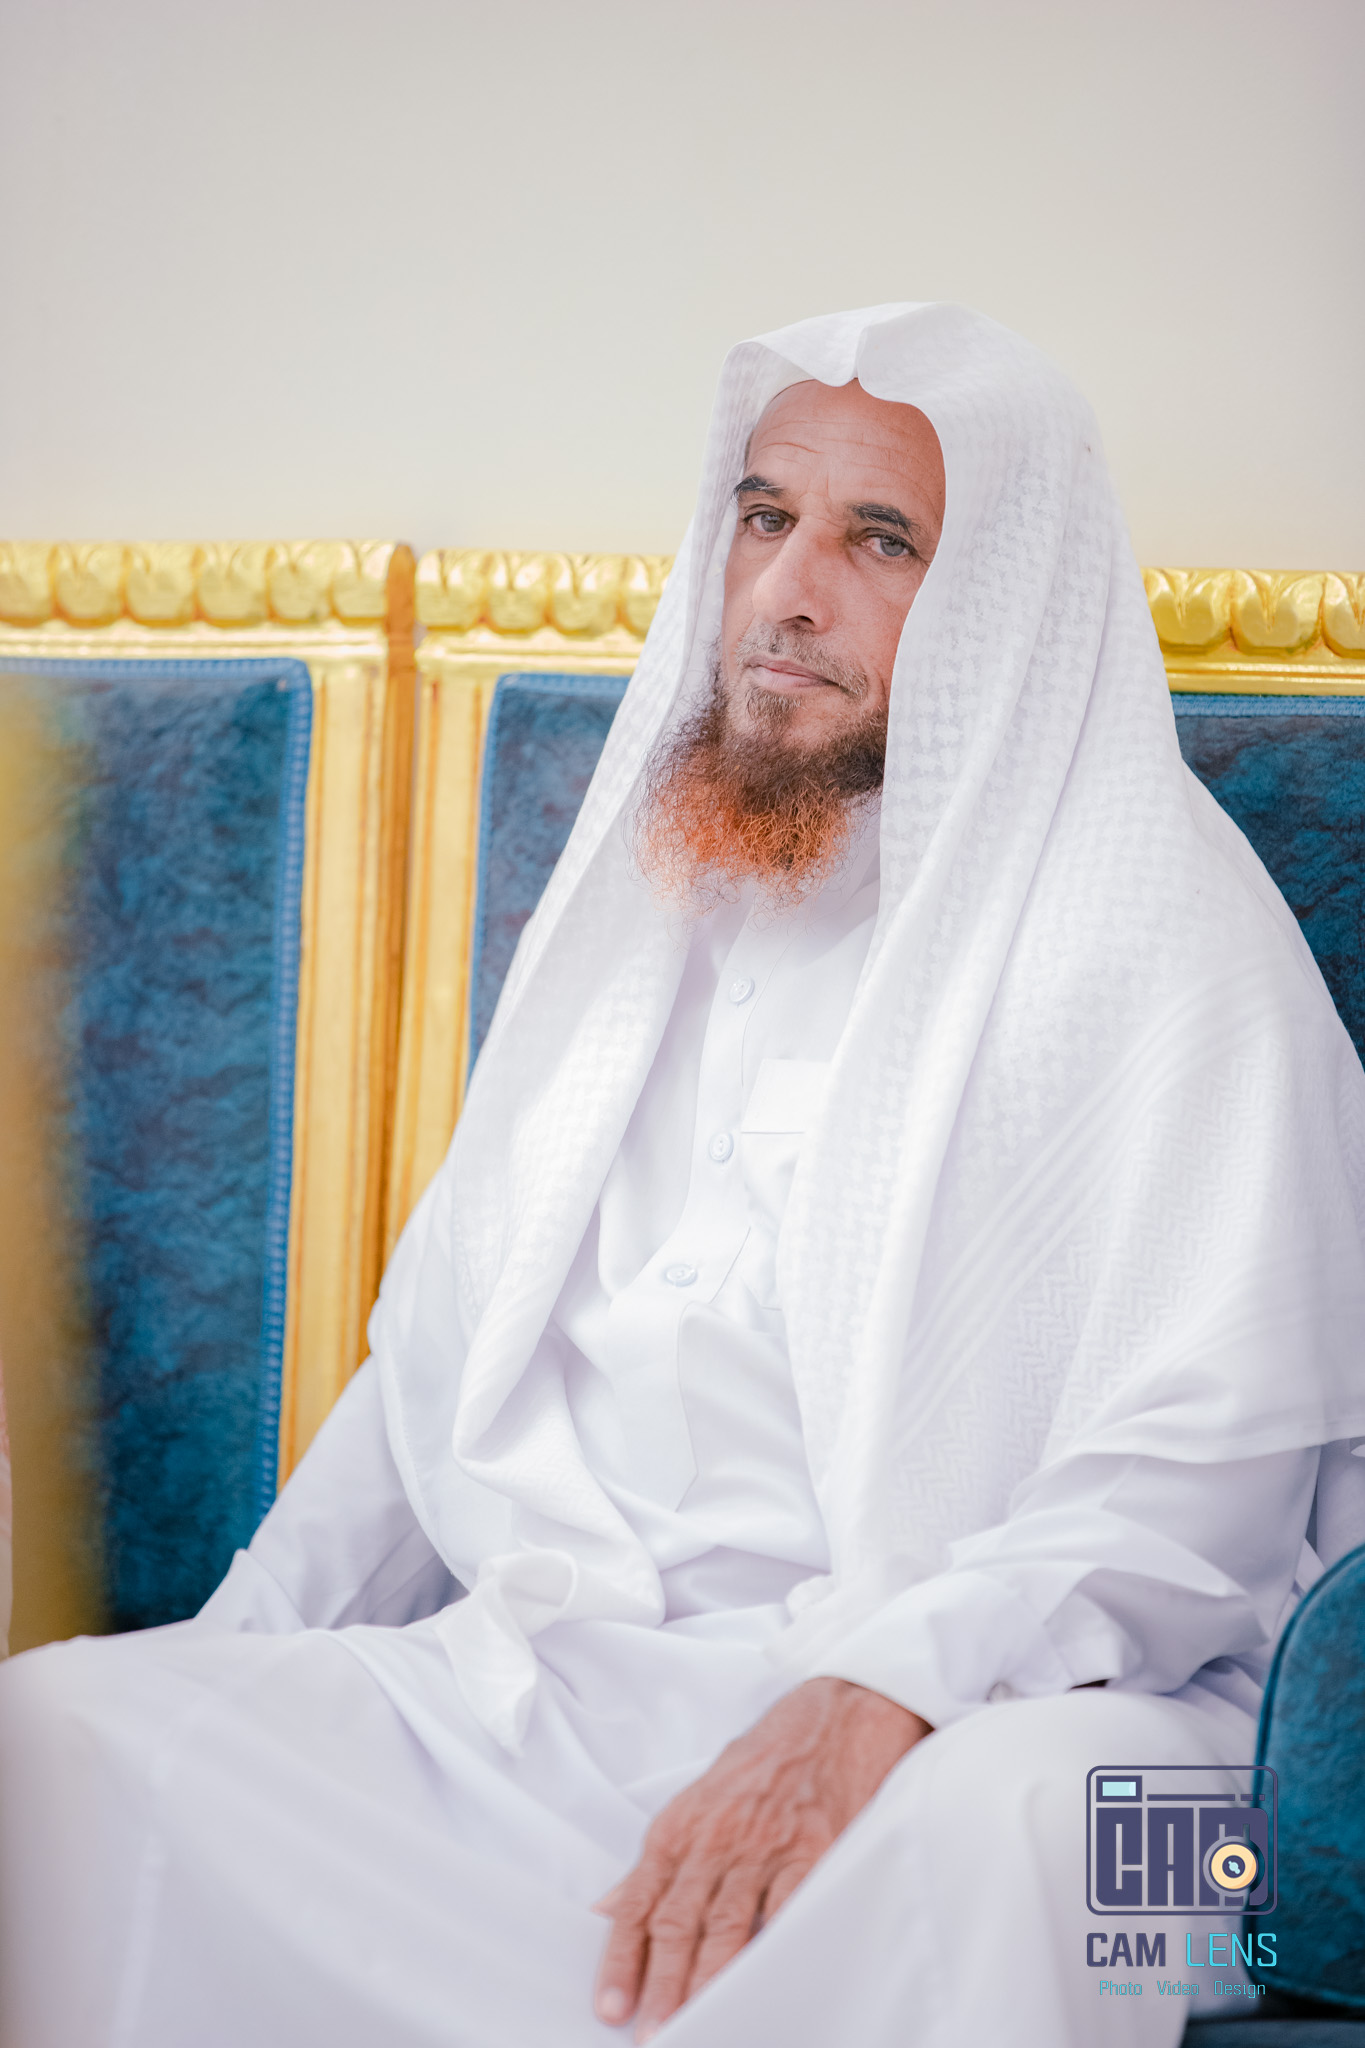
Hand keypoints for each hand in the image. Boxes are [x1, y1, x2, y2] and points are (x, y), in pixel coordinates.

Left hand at [592, 1676, 929, 2039]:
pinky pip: (791, 1910)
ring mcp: (770, 1843)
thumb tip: (612, 1906)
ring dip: (708, 1982)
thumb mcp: (703, 1795)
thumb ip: (662, 1858)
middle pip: (680, 1921)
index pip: (642, 1900)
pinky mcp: (819, 1849)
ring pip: (729, 1925)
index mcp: (685, 1822)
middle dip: (662, 1984)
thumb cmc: (770, 1757)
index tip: (611, 2006)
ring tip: (694, 2026)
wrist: (841, 1710)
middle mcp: (720, 1834)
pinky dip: (775, 1949)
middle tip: (649, 2035)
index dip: (623, 1956)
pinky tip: (763, 1984)